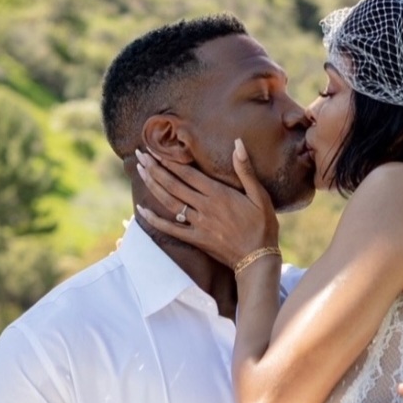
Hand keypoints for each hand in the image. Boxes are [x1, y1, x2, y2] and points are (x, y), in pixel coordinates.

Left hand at [136, 140, 278, 266]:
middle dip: (155, 168)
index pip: (187, 173)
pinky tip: (141, 210)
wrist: (257, 258)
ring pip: (170, 202)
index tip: (155, 149)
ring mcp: (198, 224)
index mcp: (218, 194)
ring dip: (153, 186)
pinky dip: (155, 220)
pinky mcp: (195, 239)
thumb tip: (238, 143)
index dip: (169, 161)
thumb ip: (245, 170)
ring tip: (140, 171)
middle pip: (174, 184)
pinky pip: (170, 228)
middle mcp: (204, 207)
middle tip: (140, 154)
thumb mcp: (260, 195)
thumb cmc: (262, 225)